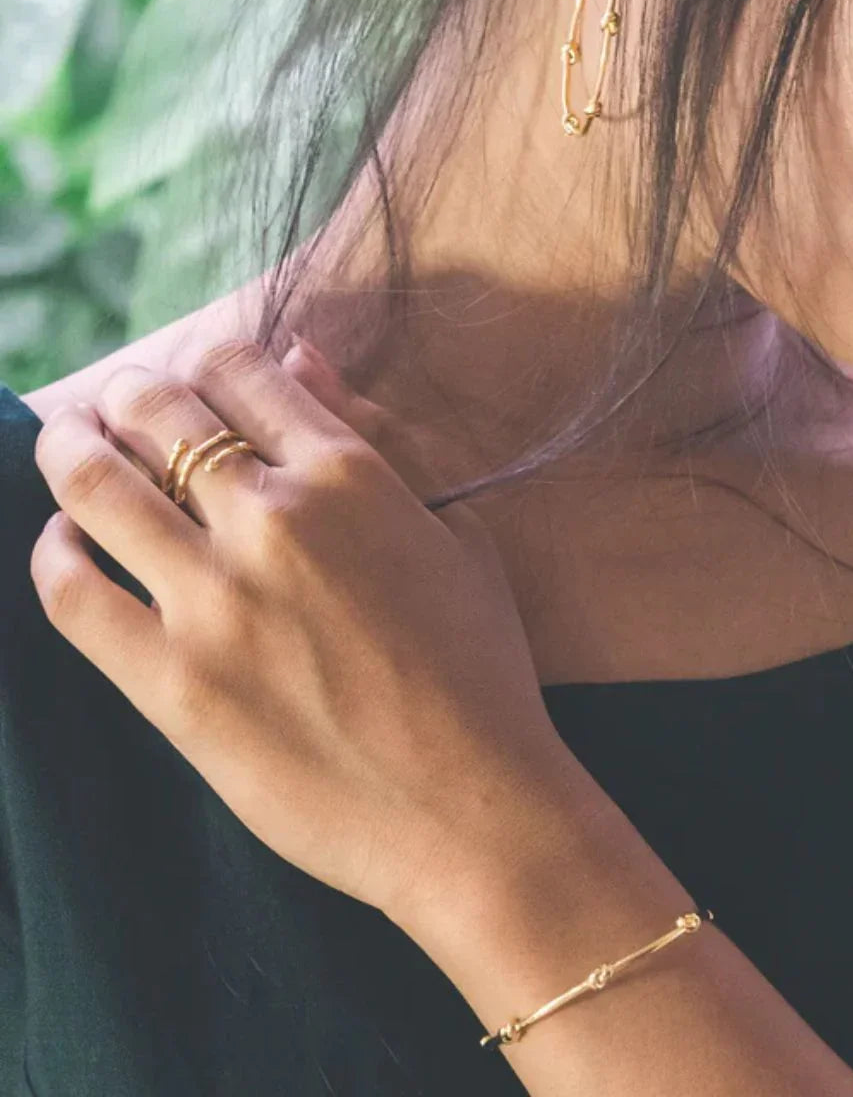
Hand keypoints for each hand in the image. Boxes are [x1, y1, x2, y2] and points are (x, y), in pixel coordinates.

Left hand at [28, 336, 592, 949]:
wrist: (469, 807)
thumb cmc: (481, 669)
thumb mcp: (458, 534)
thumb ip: (384, 439)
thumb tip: (302, 361)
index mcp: (350, 478)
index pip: (240, 371)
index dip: (207, 361)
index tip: (195, 379)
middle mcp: (272, 523)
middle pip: (154, 413)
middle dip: (128, 392)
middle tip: (118, 404)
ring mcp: (212, 605)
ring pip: (95, 486)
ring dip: (69, 448)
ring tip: (70, 444)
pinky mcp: (171, 684)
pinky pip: (73, 594)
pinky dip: (55, 552)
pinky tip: (67, 544)